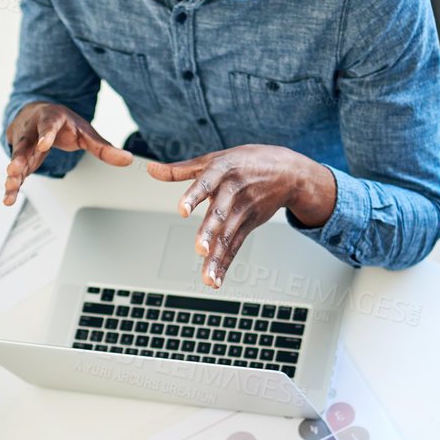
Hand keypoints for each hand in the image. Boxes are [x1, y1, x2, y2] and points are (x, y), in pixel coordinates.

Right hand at [4, 101, 132, 204]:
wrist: (38, 113)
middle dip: (18, 157)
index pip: (47, 126)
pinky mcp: (18, 158)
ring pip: (16, 159)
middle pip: (24, 144)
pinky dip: (12, 186)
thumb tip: (127, 159)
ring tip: (10, 186)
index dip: (45, 135)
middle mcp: (32, 130)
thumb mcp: (85, 131)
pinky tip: (8, 199)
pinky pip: (15, 172)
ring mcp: (22, 144)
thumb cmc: (63, 123)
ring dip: (12, 174)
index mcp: (49, 119)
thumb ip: (103, 147)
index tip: (43, 145)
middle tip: (13, 169)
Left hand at [146, 145, 335, 286]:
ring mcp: (243, 211)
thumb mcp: (213, 160)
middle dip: (209, 232)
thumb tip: (150, 169)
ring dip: (217, 258)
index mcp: (221, 172)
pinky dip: (225, 264)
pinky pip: (235, 247)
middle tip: (200, 249)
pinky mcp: (249, 225)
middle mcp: (233, 192)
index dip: (194, 196)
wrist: (288, 171)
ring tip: (207, 277)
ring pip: (228, 236)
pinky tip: (215, 280)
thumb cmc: (245, 162)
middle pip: (219, 214)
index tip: (182, 210)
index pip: (205, 184)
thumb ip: (180, 169)